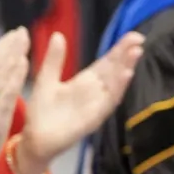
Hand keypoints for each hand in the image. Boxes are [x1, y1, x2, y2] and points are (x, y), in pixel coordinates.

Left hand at [17, 31, 145, 173]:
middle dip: (127, 55)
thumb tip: (58, 35)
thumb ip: (54, 59)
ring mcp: (97, 104)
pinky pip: (110, 101)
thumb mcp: (46, 79)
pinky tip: (126, 74)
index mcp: (86, 81)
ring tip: (136, 52)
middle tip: (139, 38)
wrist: (35, 139)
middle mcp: (96, 91)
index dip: (119, 49)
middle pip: (115, 70)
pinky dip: (119, 87)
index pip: (107, 62)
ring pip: (116, 83)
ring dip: (126, 68)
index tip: (132, 36)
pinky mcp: (95, 117)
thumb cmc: (41, 112)